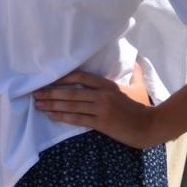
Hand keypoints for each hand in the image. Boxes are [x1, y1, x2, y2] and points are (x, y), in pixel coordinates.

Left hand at [33, 69, 163, 149]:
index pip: (80, 77)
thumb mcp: (138, 86)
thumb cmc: (143, 106)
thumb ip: (134, 73)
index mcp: (108, 85)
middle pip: (71, 92)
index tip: (48, 80)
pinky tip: (51, 116)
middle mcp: (102, 95)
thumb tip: (136, 61)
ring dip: (52, 105)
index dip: (62, 78)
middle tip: (34, 93)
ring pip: (71, 105)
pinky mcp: (101, 123)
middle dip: (50, 93)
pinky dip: (62, 117)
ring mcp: (101, 109)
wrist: (151, 125)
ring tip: (37, 105)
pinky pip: (77, 119)